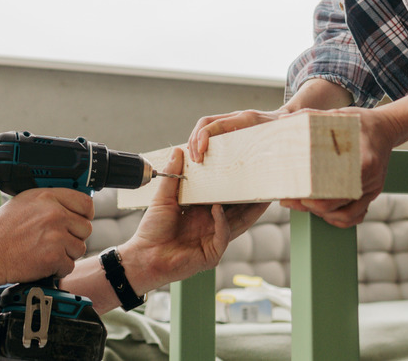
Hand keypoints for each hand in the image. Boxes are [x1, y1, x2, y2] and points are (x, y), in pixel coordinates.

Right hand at [0, 188, 92, 283]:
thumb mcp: (23, 203)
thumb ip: (48, 203)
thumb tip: (69, 208)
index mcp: (47, 197)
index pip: (85, 203)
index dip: (85, 214)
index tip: (80, 221)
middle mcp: (54, 214)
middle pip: (85, 228)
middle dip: (73, 237)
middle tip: (56, 242)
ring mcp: (56, 235)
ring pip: (79, 248)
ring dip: (66, 254)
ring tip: (46, 253)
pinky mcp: (54, 257)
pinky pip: (70, 266)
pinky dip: (58, 269)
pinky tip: (42, 264)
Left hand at [119, 148, 268, 289]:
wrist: (145, 256)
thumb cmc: (152, 230)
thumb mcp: (163, 198)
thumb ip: (173, 175)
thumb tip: (178, 151)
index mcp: (202, 212)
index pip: (224, 197)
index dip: (234, 186)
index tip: (244, 171)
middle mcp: (211, 225)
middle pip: (237, 210)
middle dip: (250, 198)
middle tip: (262, 182)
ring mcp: (213, 240)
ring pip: (238, 223)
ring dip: (248, 210)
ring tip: (259, 196)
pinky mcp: (212, 254)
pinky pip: (223, 235)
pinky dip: (222, 221)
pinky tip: (218, 209)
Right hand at [186, 108, 290, 162]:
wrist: (288, 116)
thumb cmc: (286, 129)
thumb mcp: (284, 133)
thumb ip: (282, 133)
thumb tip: (281, 129)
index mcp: (246, 119)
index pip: (217, 123)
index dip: (204, 136)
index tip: (200, 152)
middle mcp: (236, 116)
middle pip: (206, 122)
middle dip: (195, 140)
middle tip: (196, 161)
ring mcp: (232, 119)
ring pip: (205, 125)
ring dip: (196, 140)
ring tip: (196, 159)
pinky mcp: (231, 125)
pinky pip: (211, 129)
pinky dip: (201, 140)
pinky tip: (200, 154)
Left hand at [280, 107, 397, 227]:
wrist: (388, 128)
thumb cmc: (362, 122)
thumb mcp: (340, 115)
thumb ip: (313, 117)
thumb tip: (285, 120)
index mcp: (364, 161)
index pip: (338, 187)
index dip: (317, 196)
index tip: (299, 195)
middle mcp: (370, 179)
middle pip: (339, 205)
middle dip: (313, 207)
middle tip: (292, 200)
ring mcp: (372, 189)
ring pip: (348, 215)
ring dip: (325, 215)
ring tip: (304, 206)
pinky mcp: (372, 193)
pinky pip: (357, 215)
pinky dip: (340, 219)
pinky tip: (325, 215)